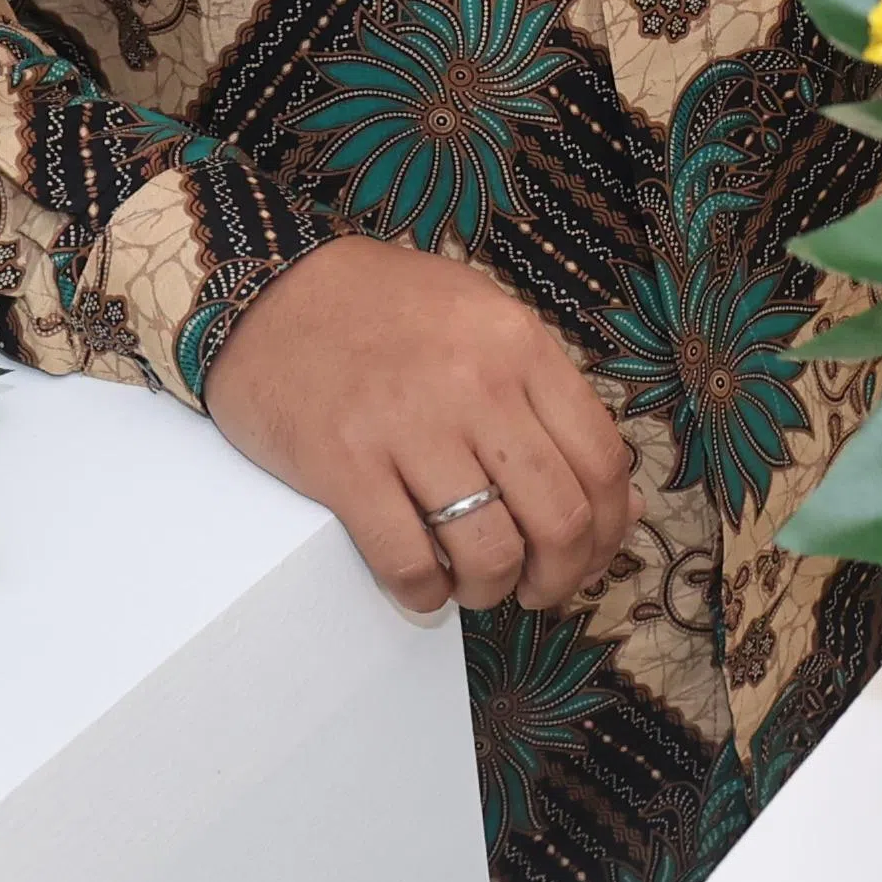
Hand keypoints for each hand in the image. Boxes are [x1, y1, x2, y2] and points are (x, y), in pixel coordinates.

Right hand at [204, 237, 632, 615]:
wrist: (265, 288)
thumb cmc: (380, 310)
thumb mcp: (480, 319)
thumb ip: (543, 394)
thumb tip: (615, 495)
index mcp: (519, 345)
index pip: (602, 459)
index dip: (609, 528)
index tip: (588, 553)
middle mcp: (476, 384)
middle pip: (560, 517)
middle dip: (560, 575)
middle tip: (536, 587)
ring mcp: (408, 426)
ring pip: (491, 551)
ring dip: (491, 589)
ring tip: (475, 584)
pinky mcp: (344, 465)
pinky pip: (409, 562)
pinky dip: (425, 593)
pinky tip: (422, 583)